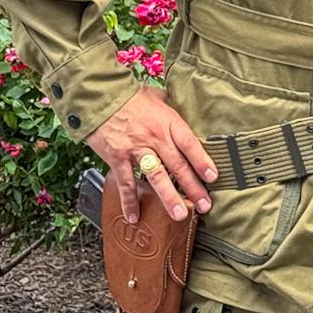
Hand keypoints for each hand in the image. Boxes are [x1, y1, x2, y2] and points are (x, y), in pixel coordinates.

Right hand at [85, 87, 218, 223]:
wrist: (99, 96)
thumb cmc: (129, 96)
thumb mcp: (157, 96)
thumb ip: (171, 107)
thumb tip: (185, 106)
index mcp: (168, 122)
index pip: (190, 144)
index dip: (202, 161)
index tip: (213, 178)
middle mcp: (155, 137)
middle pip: (178, 165)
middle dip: (193, 188)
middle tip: (204, 205)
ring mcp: (136, 149)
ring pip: (156, 177)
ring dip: (169, 197)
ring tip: (179, 215)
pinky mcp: (117, 158)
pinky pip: (126, 183)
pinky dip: (129, 201)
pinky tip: (134, 216)